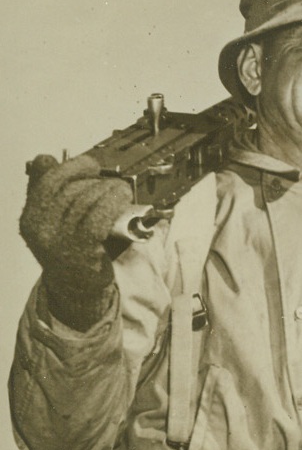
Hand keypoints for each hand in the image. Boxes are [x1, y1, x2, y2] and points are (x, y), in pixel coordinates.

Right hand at [20, 154, 130, 329]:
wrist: (76, 291)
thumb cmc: (72, 253)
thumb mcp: (53, 223)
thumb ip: (49, 194)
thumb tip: (46, 158)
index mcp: (31, 217)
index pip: (46, 180)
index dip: (71, 167)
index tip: (90, 164)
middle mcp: (40, 226)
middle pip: (69, 188)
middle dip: (96, 181)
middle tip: (115, 182)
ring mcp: (59, 239)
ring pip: (85, 200)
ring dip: (109, 190)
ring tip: (123, 190)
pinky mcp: (81, 249)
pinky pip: (98, 217)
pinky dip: (112, 204)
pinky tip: (122, 201)